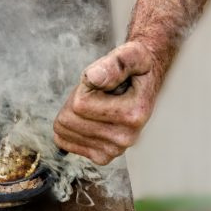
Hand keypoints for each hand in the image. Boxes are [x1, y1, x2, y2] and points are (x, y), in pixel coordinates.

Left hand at [54, 41, 158, 164]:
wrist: (146, 81)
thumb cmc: (135, 68)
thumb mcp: (131, 54)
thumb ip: (115, 63)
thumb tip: (94, 77)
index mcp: (133, 114)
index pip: (80, 104)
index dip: (83, 87)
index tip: (100, 81)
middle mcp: (125, 138)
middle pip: (69, 119)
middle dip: (75, 100)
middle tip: (96, 93)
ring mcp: (114, 150)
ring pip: (64, 130)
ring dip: (73, 113)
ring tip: (96, 104)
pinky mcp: (102, 156)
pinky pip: (65, 142)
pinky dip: (70, 127)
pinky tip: (90, 118)